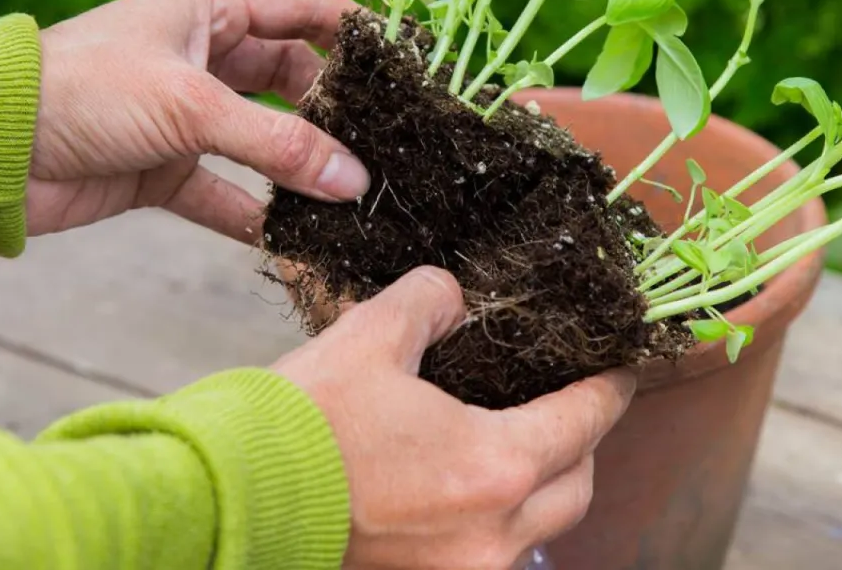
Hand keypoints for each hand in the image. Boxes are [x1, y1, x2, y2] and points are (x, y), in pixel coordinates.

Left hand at [27, 0, 369, 239]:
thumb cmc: (82, 92)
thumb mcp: (190, 106)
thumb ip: (276, 144)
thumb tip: (354, 180)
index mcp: (206, 8)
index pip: (301, 7)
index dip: (353, 32)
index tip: (404, 66)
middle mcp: (201, 54)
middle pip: (291, 77)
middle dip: (333, 112)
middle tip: (383, 145)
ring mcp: (184, 113)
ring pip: (262, 137)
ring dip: (299, 166)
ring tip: (351, 195)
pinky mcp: (163, 166)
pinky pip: (225, 191)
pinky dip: (255, 213)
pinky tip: (292, 237)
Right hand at [272, 267, 635, 569]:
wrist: (223, 503)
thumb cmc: (298, 424)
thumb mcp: (370, 335)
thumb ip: (430, 300)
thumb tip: (454, 298)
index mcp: (494, 467)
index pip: (586, 420)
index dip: (609, 387)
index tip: (618, 367)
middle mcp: (491, 537)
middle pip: (576, 489)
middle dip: (580, 443)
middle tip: (565, 402)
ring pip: (536, 533)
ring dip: (539, 491)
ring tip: (515, 446)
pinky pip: (489, 558)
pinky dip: (495, 524)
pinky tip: (464, 491)